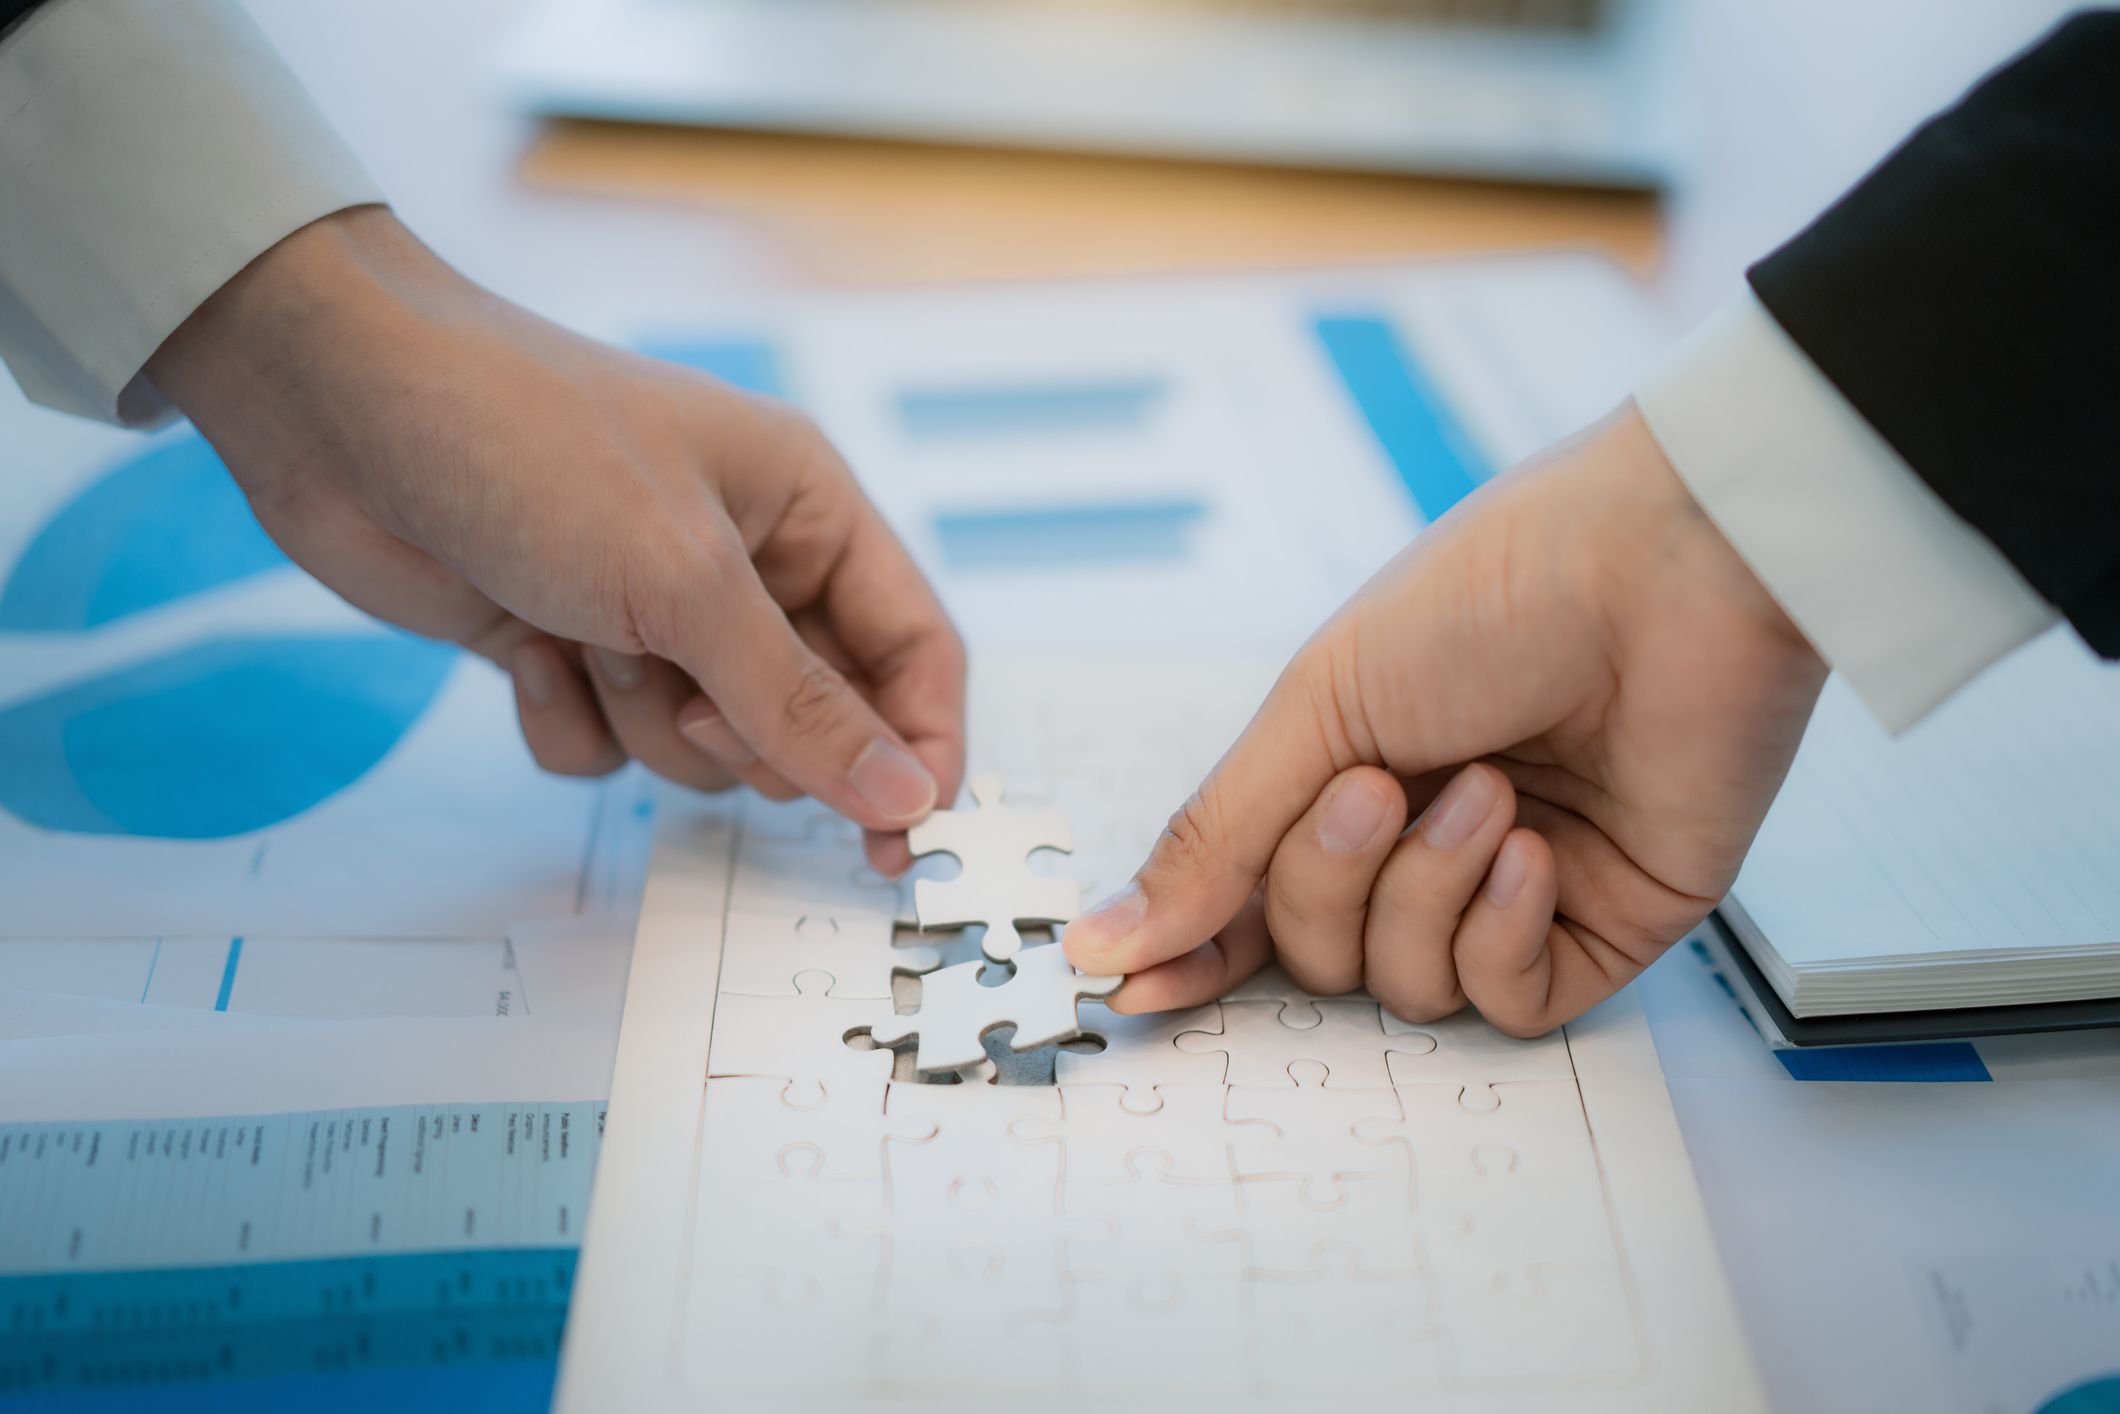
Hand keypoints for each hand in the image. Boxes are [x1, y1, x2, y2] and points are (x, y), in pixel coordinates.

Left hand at [144, 206, 964, 871]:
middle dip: (743, 734)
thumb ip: (801, 706)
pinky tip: (522, 651)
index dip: (920, 750)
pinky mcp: (569, 648)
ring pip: (703, 750)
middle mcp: (745, 566)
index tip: (903, 841)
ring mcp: (653, 612)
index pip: (914, 653)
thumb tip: (906, 798)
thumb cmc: (527, 441)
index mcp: (809, 511)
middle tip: (684, 693)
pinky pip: (607, 752)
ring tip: (580, 635)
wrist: (337, 406)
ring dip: (642, 722)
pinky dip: (566, 723)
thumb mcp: (685, 579)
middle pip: (812, 721)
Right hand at [1063, 404, 1826, 1034]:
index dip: (1196, 948)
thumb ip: (1216, 837)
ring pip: (1409, 987)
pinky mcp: (1602, 930)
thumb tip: (1105, 940)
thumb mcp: (1318, 707)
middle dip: (1330, 882)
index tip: (1138, 988)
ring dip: (1427, 891)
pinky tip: (1534, 849)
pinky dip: (1502, 934)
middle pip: (1318, 955)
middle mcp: (1423, 848)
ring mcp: (1511, 895)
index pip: (1252, 902)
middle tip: (1377, 789)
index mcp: (1346, 780)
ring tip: (1491, 790)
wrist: (1667, 569)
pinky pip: (1509, 1003)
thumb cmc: (1490, 598)